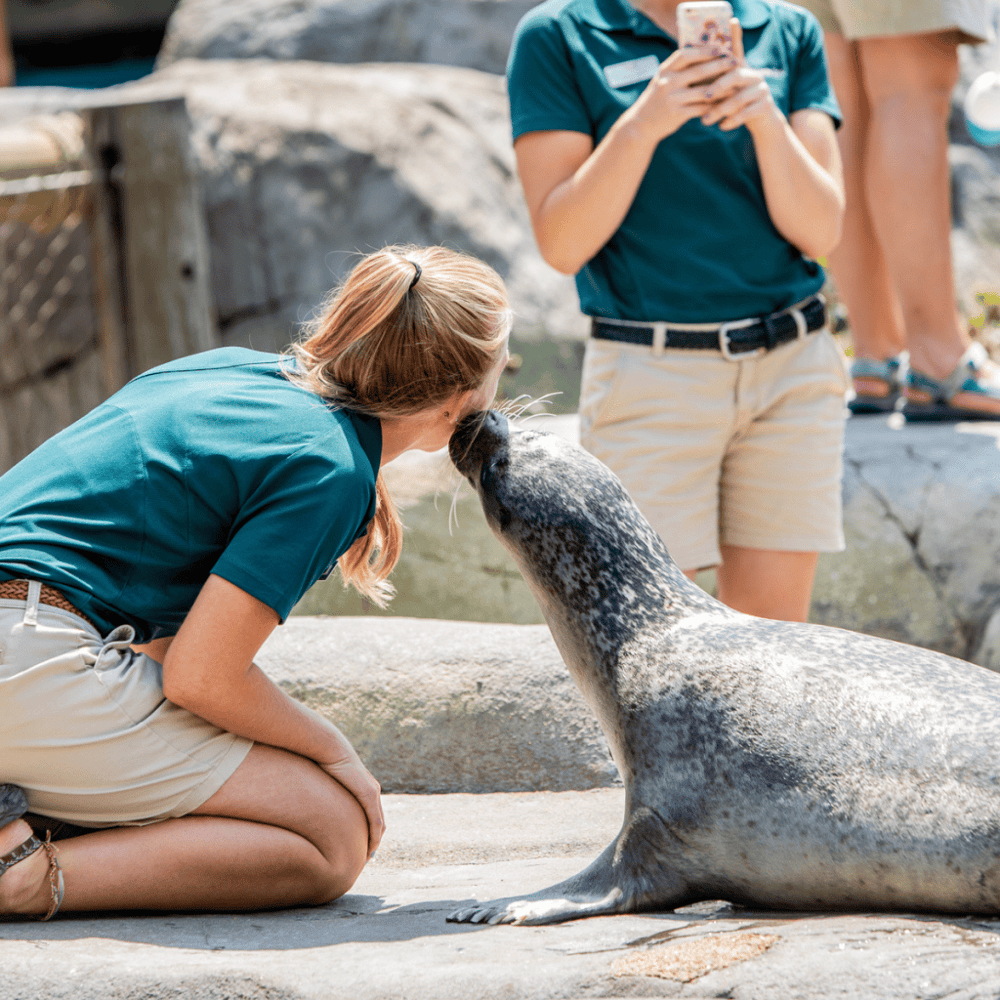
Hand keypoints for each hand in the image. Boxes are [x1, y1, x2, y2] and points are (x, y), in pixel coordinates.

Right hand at [319, 733, 385, 858]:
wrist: (327, 747)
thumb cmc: (321, 761)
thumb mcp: (324, 782)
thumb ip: (324, 793)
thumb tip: (310, 801)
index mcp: (364, 787)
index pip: (371, 814)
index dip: (369, 831)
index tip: (362, 846)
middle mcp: (372, 789)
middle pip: (378, 821)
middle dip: (373, 839)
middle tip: (366, 857)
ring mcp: (372, 792)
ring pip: (379, 824)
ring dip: (375, 842)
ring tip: (367, 858)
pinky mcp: (369, 794)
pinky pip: (375, 821)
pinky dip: (374, 837)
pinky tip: (370, 849)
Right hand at [630, 46, 738, 142]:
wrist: (641, 124)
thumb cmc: (658, 98)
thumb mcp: (663, 79)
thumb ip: (679, 68)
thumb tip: (705, 52)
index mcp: (665, 69)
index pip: (687, 53)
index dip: (705, 49)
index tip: (721, 47)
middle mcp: (668, 82)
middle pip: (699, 71)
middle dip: (719, 66)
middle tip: (735, 62)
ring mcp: (672, 99)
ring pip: (703, 91)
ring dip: (722, 87)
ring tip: (735, 84)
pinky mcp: (677, 114)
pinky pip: (701, 108)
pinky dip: (714, 105)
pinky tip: (725, 102)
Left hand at [699, 20, 782, 133]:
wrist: (759, 122)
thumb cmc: (735, 105)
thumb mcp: (725, 91)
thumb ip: (714, 80)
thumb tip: (690, 74)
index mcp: (743, 69)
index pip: (737, 51)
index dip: (736, 36)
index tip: (732, 21)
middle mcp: (755, 75)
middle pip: (736, 76)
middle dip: (718, 87)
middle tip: (703, 96)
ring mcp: (762, 90)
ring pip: (740, 98)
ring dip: (721, 110)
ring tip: (706, 121)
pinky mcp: (766, 106)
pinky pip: (747, 113)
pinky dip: (733, 120)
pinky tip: (722, 126)